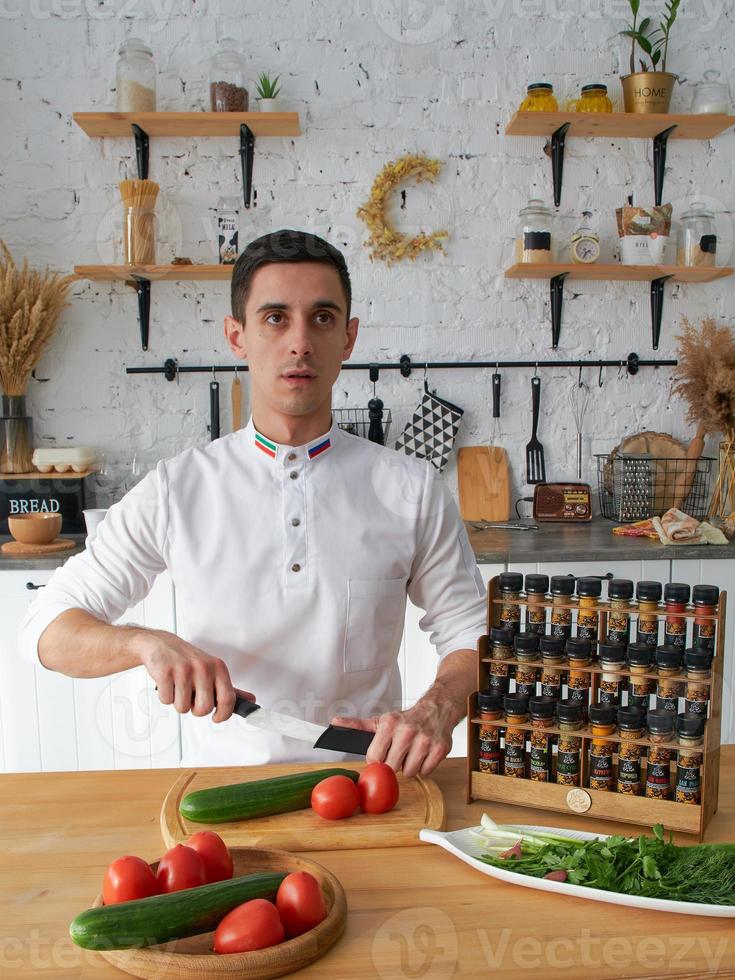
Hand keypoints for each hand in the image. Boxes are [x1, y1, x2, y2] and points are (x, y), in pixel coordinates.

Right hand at [136, 629, 251, 722]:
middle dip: (196, 710)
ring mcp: (184, 670)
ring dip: (178, 702)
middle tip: (192, 698)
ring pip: (183, 708)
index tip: (217, 717)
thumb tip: (250, 700)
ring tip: (178, 687)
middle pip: (204, 709)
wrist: (160, 644)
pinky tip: (168, 683)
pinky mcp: (166, 673)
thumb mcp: (212, 669)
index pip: (228, 699)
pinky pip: (167, 700)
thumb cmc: (187, 660)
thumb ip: (230, 688)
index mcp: (218, 668)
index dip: (223, 714)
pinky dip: (165, 696)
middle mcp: (203, 668)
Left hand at [332, 695, 458, 777]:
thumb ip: (357, 726)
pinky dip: (425, 767)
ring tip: (412, 753)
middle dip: (394, 764)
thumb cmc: (405, 719)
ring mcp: (425, 740)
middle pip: (391, 768)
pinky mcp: (440, 749)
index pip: (374, 758)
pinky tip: (424, 754)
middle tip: (399, 753)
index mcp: (389, 724)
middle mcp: (407, 731)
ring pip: (410, 772)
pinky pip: (426, 772)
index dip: (377, 760)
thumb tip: (334, 723)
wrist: (436, 709)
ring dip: (410, 766)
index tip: (383, 754)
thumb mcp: (380, 721)